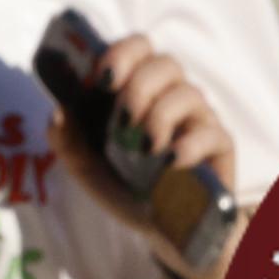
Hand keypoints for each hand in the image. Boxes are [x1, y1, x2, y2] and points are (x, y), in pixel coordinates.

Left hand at [53, 28, 237, 269]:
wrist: (159, 228)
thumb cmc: (125, 187)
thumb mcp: (86, 167)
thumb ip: (68, 141)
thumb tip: (58, 112)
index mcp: (139, 92)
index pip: (139, 49)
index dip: (123, 53)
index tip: (102, 79)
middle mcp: (171, 98)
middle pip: (167, 64)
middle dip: (140, 86)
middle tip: (123, 119)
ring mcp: (198, 120)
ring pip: (189, 94)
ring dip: (161, 115)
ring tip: (144, 147)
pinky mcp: (219, 147)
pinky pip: (212, 133)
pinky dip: (190, 144)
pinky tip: (171, 160)